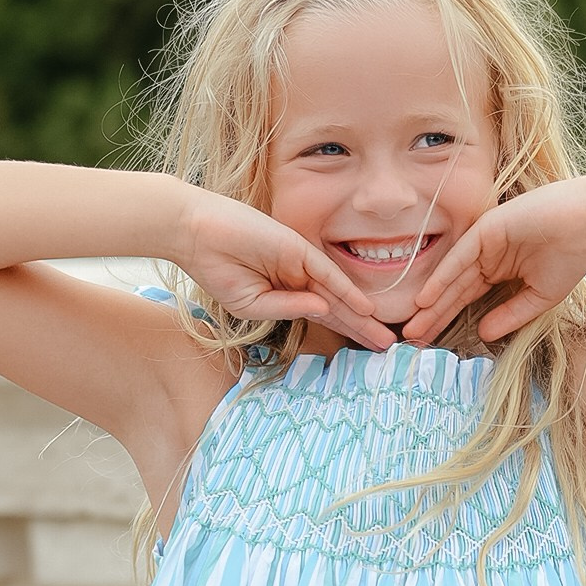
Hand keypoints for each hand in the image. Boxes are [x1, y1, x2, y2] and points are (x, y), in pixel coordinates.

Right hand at [173, 192, 395, 348]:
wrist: (196, 235)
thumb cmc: (217, 268)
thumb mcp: (251, 304)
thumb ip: (286, 309)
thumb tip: (320, 310)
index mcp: (288, 292)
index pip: (324, 315)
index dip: (346, 332)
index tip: (367, 350)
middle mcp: (300, 278)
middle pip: (338, 308)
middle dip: (362, 329)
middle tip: (388, 349)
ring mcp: (300, 263)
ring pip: (337, 294)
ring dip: (362, 316)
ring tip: (385, 336)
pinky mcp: (297, 248)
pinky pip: (327, 273)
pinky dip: (346, 290)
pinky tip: (365, 307)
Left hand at [399, 181, 585, 345]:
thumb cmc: (573, 256)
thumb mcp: (540, 297)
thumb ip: (511, 315)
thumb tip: (484, 335)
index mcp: (499, 270)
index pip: (466, 298)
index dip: (447, 318)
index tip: (429, 341)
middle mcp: (487, 256)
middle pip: (454, 290)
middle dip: (432, 314)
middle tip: (410, 338)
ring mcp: (485, 241)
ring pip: (453, 276)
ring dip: (432, 301)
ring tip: (412, 325)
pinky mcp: (488, 228)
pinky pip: (461, 257)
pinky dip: (443, 276)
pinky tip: (426, 297)